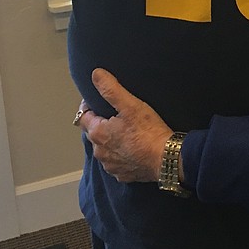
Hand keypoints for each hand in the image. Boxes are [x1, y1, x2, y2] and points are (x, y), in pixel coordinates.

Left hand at [77, 68, 174, 183]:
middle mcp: (100, 151)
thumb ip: (111, 89)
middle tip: (118, 115)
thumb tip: (96, 74)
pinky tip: (133, 149)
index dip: (88, 106)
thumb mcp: (130, 104)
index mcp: (98, 133)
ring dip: (111, 141)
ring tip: (127, 132)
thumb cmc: (148, 131)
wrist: (166, 158)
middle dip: (102, 123)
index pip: (83, 116)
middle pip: (94, 133)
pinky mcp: (121, 174)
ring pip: (105, 149)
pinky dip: (121, 155)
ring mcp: (110, 165)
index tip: (98, 100)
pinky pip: (116, 162)